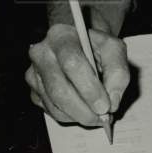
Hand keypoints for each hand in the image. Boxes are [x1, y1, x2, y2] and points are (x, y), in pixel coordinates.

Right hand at [25, 0, 131, 126]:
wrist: (79, 40)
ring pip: (53, 103)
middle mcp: (41, 52)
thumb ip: (119, 71)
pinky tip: (81, 108)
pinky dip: (68, 115)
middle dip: (84, 107)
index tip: (106, 104)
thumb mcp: (117, 48)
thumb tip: (112, 99)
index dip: (89, 87)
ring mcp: (33, 72)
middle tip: (103, 118)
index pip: (73, 63)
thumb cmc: (98, 43)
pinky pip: (50, 110)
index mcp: (62, 35)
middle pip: (59, 88)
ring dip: (78, 114)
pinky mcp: (32, 89)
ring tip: (96, 115)